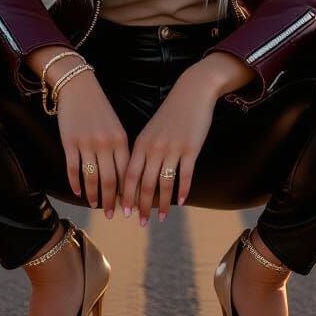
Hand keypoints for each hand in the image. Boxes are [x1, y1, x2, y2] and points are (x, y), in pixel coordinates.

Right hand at [55, 70, 129, 217]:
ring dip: (94, 196)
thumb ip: (120, 150)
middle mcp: (105, 143)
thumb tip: (124, 178)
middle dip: (112, 201)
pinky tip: (79, 193)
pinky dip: (76, 183)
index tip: (130, 207)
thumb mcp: (115, 127)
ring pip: (92, 178)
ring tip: (96, 206)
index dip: (128, 193)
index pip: (126, 173)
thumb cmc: (100, 109)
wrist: (78, 87)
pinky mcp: (69, 143)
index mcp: (121, 140)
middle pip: (110, 180)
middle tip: (112, 215)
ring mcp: (86, 144)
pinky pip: (73, 169)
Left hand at [120, 63, 218, 224]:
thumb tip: (137, 177)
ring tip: (161, 218)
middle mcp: (154, 148)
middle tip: (141, 222)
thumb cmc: (171, 114)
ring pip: (164, 183)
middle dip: (141, 206)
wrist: (192, 93)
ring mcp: (173, 149)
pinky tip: (181, 201)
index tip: (123, 211)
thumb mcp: (151, 131)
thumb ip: (144, 152)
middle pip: (144, 184)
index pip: (129, 175)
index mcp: (141, 143)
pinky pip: (185, 175)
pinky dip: (182, 191)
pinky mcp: (191, 149)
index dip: (125, 195)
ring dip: (162, 204)